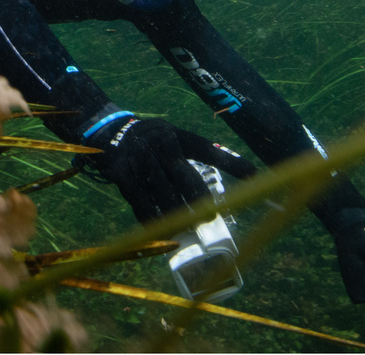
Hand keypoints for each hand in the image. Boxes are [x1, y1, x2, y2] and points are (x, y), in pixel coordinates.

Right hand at [86, 116, 255, 223]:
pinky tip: (162, 230)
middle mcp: (159, 147)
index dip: (233, 163)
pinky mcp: (124, 178)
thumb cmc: (152, 139)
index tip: (257, 177)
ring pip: (164, 196)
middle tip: (209, 219)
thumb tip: (247, 174)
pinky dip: (153, 220)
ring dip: (178, 216)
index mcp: (175, 136)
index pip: (208, 151)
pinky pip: (141, 205)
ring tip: (190, 229)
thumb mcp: (176, 137)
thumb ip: (205, 153)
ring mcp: (140, 162)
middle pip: (184, 179)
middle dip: (199, 202)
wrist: (108, 133)